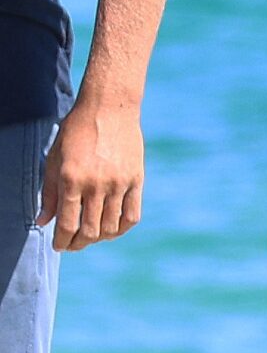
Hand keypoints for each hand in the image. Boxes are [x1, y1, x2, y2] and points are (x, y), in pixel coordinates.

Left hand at [37, 94, 145, 252]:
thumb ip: (50, 193)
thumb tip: (43, 221)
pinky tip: (113, 227)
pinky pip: (132, 215)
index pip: (67, 224)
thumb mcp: (55, 159)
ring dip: (99, 238)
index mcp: (72, 179)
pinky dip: (121, 228)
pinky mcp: (136, 180)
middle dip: (78, 244)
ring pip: (111, 227)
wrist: (109, 108)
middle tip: (73, 243)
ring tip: (92, 234)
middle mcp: (96, 184)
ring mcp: (119, 183)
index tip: (59, 245)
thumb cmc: (76, 131)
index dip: (61, 241)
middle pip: (90, 231)